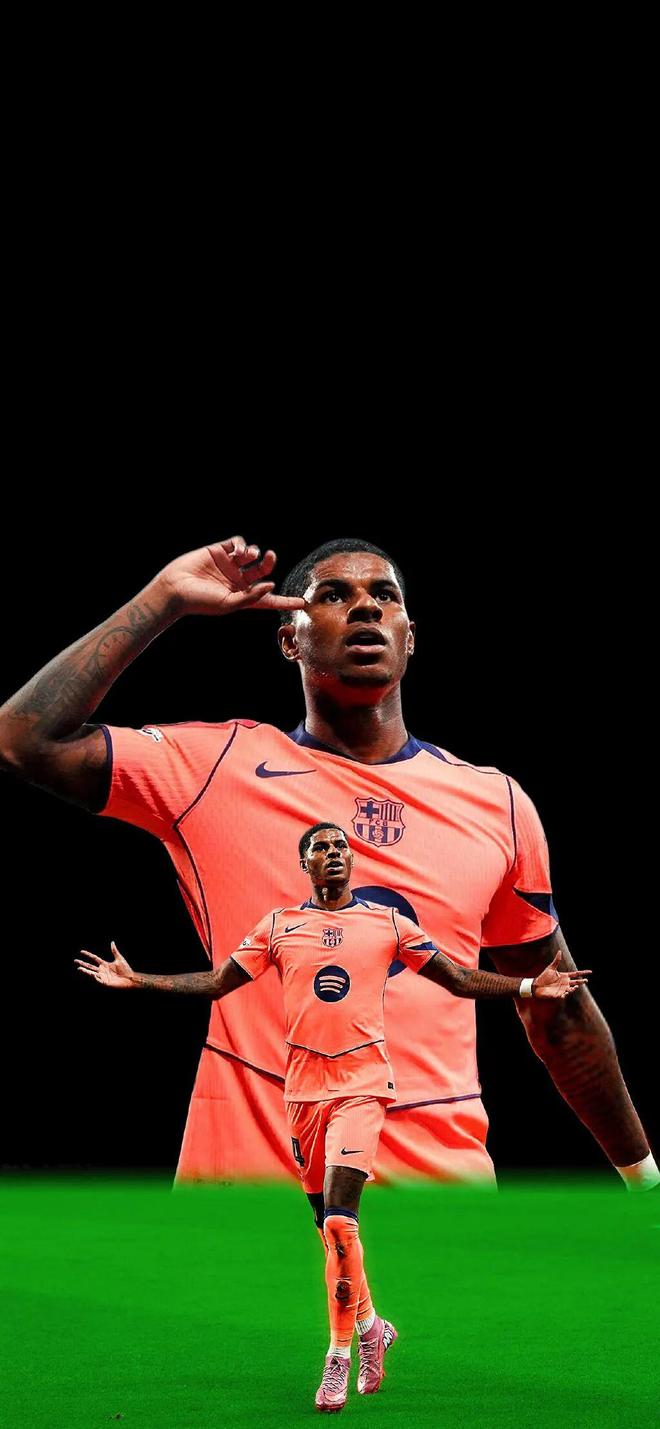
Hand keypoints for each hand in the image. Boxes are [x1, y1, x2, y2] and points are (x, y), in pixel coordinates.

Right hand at [75, 941, 135, 988]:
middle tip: (75, 961)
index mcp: (105, 964)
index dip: (88, 955)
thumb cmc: (126, 969)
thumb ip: (114, 951)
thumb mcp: (119, 958)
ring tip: (79, 968)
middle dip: (83, 963)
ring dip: (85, 971)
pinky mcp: (105, 982)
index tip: (81, 951)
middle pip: (90, 966)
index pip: (94, 958)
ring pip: (91, 973)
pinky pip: (98, 980)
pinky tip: (93, 974)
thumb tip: (112, 942)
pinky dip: (95, 978)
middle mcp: (102, 970)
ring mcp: (103, 976)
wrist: (130, 979)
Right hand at [156, 536, 305, 616]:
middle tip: (270, 558)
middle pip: (262, 570)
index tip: (302, 603)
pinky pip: (238, 543)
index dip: (285, 601)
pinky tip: (240, 551)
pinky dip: (243, 544)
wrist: (175, 588)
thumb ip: (252, 597)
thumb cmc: (201, 601)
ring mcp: (229, 565)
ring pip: (252, 555)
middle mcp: (238, 581)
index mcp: (242, 597)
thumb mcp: (229, 604)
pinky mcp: (219, 551)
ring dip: (255, 553)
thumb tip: (271, 585)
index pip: (268, 600)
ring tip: (248, 556)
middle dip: (269, 563)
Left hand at [532, 950, 591, 998]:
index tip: (590, 972)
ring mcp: (562, 989)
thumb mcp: (551, 968)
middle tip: (586, 980)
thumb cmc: (544, 977)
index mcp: (565, 976)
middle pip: (576, 982)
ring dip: (573, 988)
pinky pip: (563, 996)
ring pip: (571, 989)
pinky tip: (564, 994)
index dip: (583, 973)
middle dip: (582, 982)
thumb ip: (556, 960)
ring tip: (575, 986)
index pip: (576, 974)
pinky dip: (565, 995)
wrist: (537, 985)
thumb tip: (560, 951)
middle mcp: (565, 983)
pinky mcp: (558, 995)